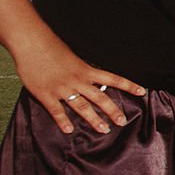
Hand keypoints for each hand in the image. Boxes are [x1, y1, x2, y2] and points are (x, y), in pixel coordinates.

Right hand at [16, 39, 145, 134]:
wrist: (32, 44)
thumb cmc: (53, 48)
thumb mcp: (74, 58)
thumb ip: (83, 70)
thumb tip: (92, 79)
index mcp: (86, 70)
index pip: (113, 79)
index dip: (128, 85)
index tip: (142, 92)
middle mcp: (78, 80)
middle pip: (100, 98)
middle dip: (112, 111)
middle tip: (122, 122)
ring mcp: (62, 88)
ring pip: (82, 107)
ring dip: (93, 120)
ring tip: (103, 130)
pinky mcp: (46, 94)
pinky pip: (57, 111)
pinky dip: (63, 122)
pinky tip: (69, 131)